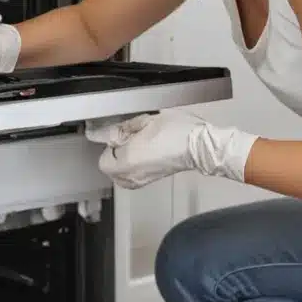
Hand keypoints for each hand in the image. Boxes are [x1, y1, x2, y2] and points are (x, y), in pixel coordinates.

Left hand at [85, 109, 256, 188]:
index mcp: (127, 161)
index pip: (103, 161)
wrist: (199, 146)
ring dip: (123, 162)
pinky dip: (133, 167)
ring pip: (121, 176)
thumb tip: (101, 134)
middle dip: (114, 155)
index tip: (117, 136)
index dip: (108, 146)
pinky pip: (134, 177)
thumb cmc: (177, 132)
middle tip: (127, 139)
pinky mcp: (153, 180)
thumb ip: (120, 129)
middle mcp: (133, 175)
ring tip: (136, 145)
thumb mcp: (144, 122)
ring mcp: (143, 180)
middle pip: (110, 171)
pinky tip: (145, 152)